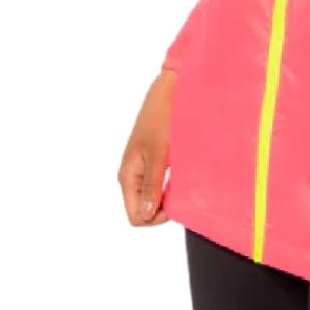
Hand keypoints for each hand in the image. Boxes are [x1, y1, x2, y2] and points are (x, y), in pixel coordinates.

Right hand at [117, 69, 175, 225]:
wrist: (168, 92)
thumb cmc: (162, 119)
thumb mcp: (159, 154)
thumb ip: (152, 186)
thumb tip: (147, 215)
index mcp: (127, 176)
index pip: (136, 216)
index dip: (155, 218)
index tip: (175, 204)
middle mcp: (131, 176)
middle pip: (143, 210)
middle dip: (162, 208)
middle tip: (181, 193)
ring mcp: (140, 169)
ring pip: (151, 198)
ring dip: (167, 197)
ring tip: (182, 182)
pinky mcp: (151, 161)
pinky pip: (157, 185)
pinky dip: (169, 186)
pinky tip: (181, 176)